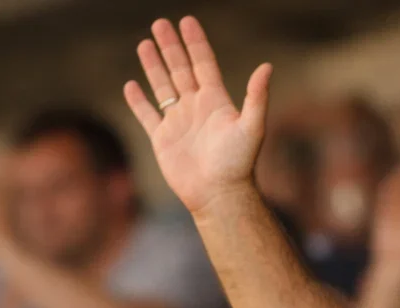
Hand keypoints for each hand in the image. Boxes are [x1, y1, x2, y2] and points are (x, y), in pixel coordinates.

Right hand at [124, 17, 272, 214]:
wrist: (219, 195)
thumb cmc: (238, 163)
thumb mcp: (252, 127)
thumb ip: (257, 97)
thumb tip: (267, 66)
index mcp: (216, 102)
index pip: (203, 64)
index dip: (195, 43)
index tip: (187, 21)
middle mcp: (196, 108)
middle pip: (180, 69)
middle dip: (170, 46)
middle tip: (160, 23)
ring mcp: (178, 122)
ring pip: (162, 87)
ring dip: (153, 66)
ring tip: (144, 43)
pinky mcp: (162, 139)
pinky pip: (147, 115)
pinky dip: (138, 101)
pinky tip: (131, 85)